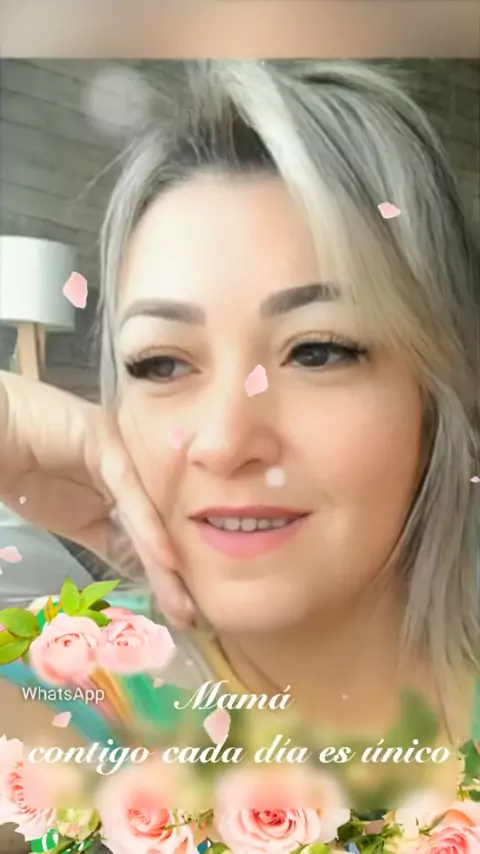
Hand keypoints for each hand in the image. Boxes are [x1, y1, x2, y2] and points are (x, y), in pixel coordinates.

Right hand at [0, 371, 194, 626]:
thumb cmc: (18, 471)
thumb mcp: (69, 519)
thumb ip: (104, 538)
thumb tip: (138, 571)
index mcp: (121, 487)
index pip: (149, 534)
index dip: (163, 575)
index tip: (180, 613)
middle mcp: (130, 471)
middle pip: (156, 526)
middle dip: (173, 575)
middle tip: (189, 616)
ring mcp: (121, 455)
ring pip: (149, 514)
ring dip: (166, 561)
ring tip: (183, 601)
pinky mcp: (106, 445)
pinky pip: (130, 494)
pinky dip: (147, 529)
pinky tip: (165, 559)